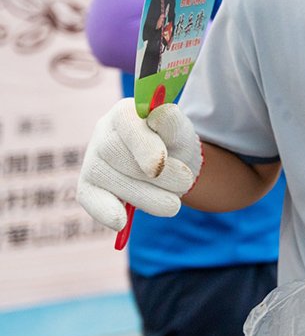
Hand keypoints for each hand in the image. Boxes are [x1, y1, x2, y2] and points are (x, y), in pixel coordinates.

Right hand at [77, 98, 201, 230]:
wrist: (175, 169)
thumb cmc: (176, 146)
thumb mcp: (183, 133)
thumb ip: (173, 124)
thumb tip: (160, 114)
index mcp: (126, 112)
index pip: (126, 121)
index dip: (142, 144)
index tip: (160, 164)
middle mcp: (103, 132)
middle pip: (114, 151)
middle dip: (152, 174)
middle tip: (185, 183)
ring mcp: (92, 159)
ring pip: (107, 177)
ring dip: (144, 195)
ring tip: (174, 204)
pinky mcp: (89, 185)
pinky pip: (89, 198)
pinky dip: (104, 211)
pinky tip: (120, 223)